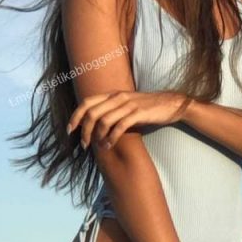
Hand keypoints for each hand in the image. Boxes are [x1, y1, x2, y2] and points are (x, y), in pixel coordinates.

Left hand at [66, 90, 191, 149]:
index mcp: (113, 94)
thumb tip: (95, 124)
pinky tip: (110, 145)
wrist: (171, 104)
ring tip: (97, 147)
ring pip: (104, 120)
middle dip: (84, 131)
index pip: (87, 102)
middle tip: (84, 144)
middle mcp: (118, 97)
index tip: (70, 130)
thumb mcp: (126, 105)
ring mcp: (128, 104)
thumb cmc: (147, 107)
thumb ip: (112, 110)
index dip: (75, 116)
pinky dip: (112, 137)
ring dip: (97, 136)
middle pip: (92, 113)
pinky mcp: (139, 113)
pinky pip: (120, 126)